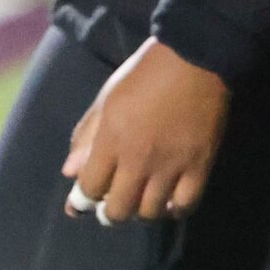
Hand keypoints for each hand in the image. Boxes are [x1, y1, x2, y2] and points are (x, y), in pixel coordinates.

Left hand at [63, 38, 229, 225]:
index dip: (84, 200)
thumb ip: (86, 136)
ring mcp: (171, 164)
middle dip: (111, 214)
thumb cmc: (145, 74)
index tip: (85, 201)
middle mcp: (138, 159)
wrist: (195, 56)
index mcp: (111, 141)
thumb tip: (69, 172)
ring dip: (142, 213)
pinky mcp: (200, 164)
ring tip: (143, 202)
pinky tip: (170, 203)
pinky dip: (176, 210)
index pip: (90, 189)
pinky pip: (185, 205)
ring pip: (150, 213)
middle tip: (115, 206)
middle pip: (118, 211)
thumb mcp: (106, 99)